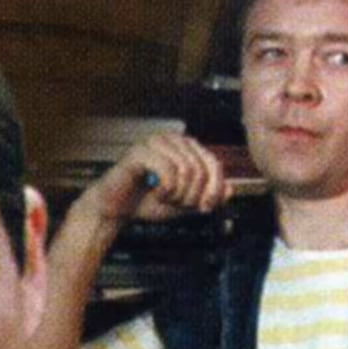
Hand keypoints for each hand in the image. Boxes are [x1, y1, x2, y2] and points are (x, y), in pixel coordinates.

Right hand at [84, 132, 230, 224]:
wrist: (116, 209)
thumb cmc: (146, 202)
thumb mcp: (184, 202)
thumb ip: (207, 196)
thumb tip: (231, 190)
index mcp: (184, 146)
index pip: (213, 162)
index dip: (214, 187)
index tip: (205, 207)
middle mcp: (171, 139)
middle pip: (202, 167)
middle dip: (193, 194)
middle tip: (178, 204)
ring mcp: (154, 143)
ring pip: (187, 169)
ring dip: (179, 193)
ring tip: (166, 199)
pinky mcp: (139, 152)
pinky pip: (168, 171)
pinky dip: (166, 190)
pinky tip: (156, 194)